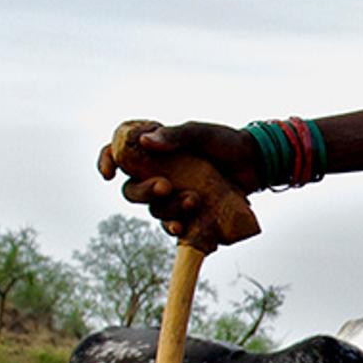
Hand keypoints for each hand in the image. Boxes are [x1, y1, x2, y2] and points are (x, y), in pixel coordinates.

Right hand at [98, 121, 263, 249]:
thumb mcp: (201, 134)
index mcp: (154, 151)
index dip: (107, 161)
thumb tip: (146, 143)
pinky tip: (181, 228)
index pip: (118, 154)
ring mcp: (173, 195)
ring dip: (168, 208)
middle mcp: (158, 174)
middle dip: (144, 192)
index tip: (109, 172)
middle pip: (132, 190)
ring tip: (194, 200)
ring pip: (155, 210)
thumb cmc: (226, 143)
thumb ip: (176, 136)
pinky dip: (174, 228)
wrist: (256, 163)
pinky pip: (172, 226)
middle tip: (165, 186)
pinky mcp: (189, 213)